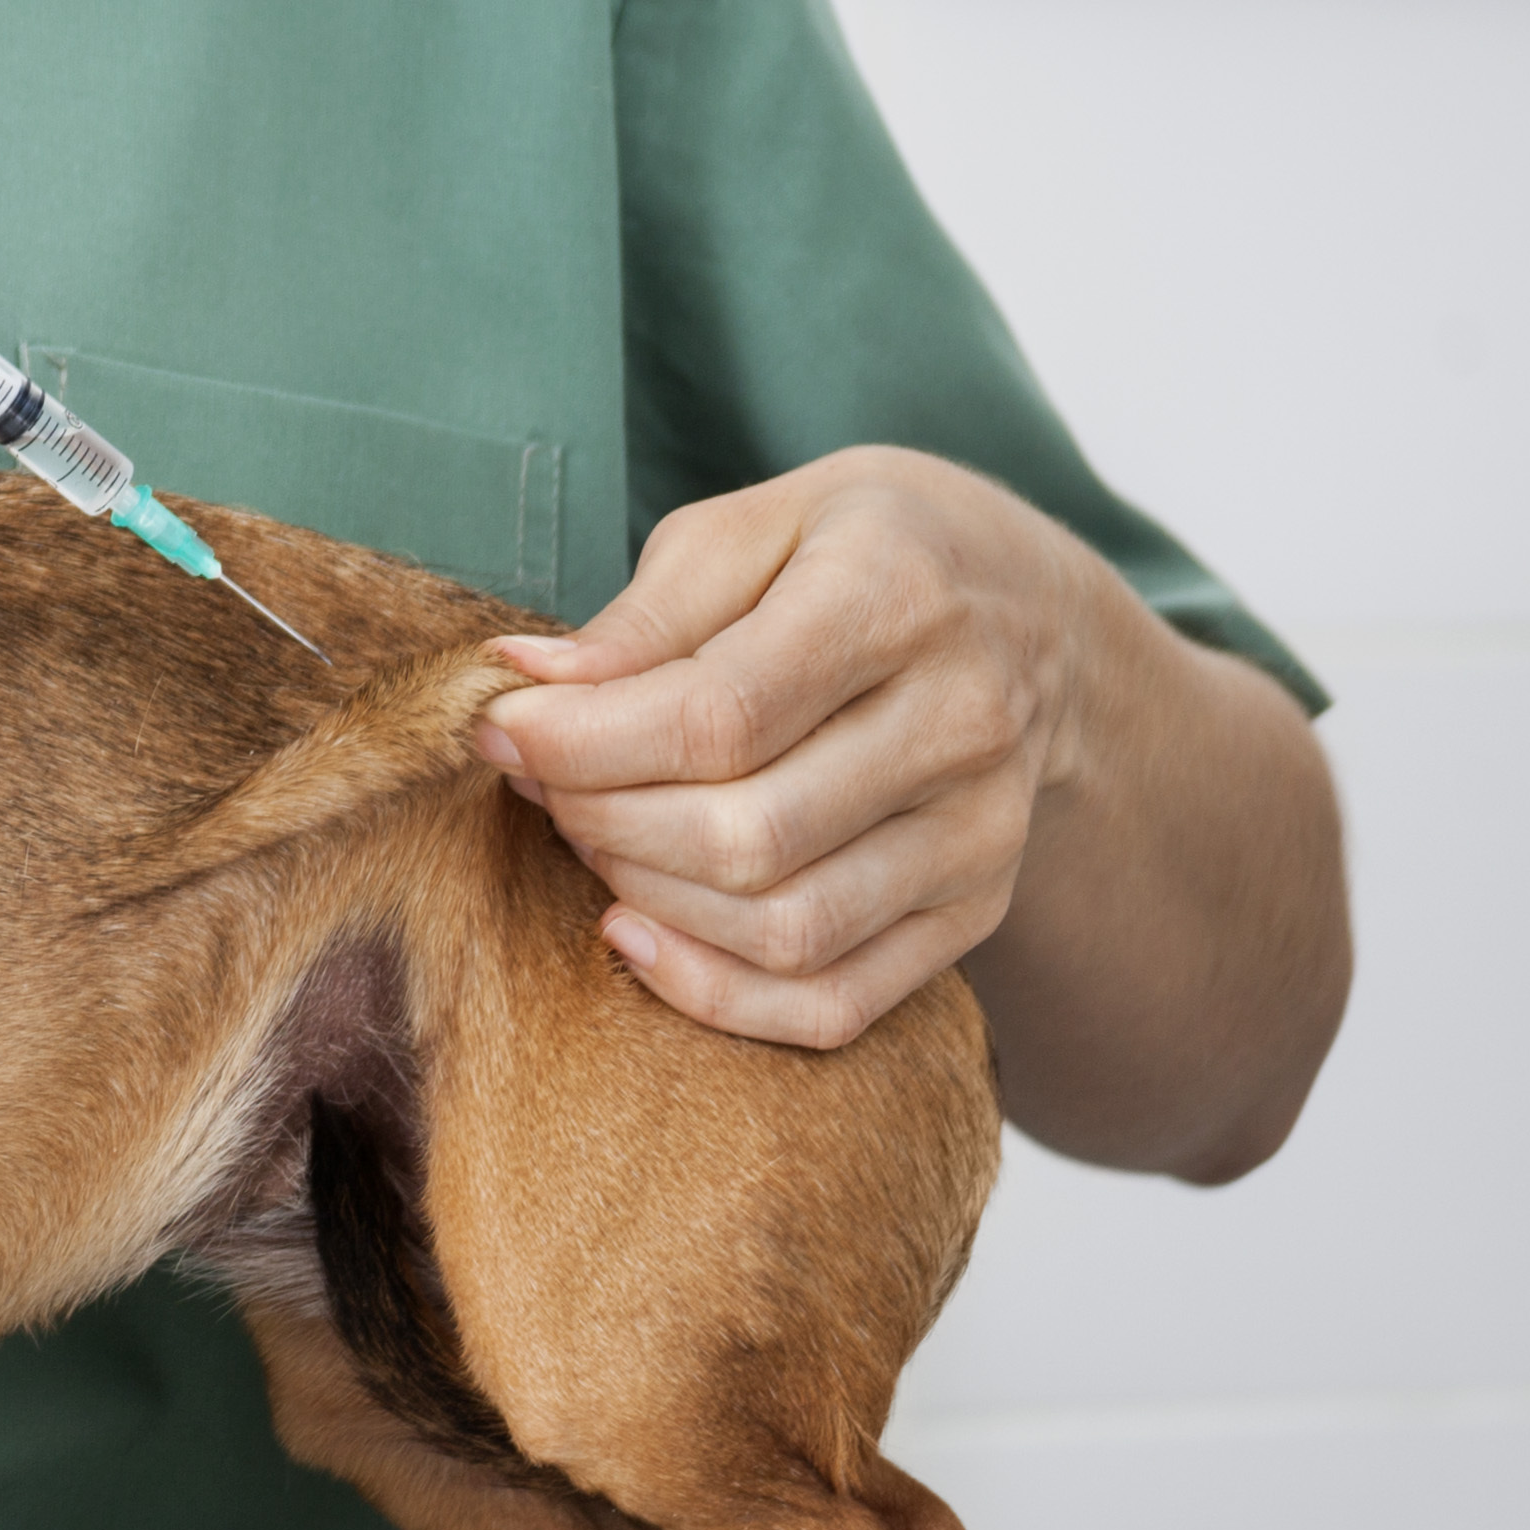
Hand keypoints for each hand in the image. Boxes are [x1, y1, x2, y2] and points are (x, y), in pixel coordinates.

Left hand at [472, 447, 1133, 1050]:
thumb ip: (645, 614)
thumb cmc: (861, 555)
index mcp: (900, 599)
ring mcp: (982, 833)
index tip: (499, 729)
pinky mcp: (976, 911)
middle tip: (541, 781)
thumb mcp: (757, 526)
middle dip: (601, 820)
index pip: (718, 717)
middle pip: (746, 837)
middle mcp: (963, 723)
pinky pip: (834, 1003)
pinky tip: (637, 933)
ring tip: (592, 833)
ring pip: (785, 930)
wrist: (1031, 614)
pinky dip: (716, 994)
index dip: (581, 741)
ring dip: (647, 899)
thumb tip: (527, 682)